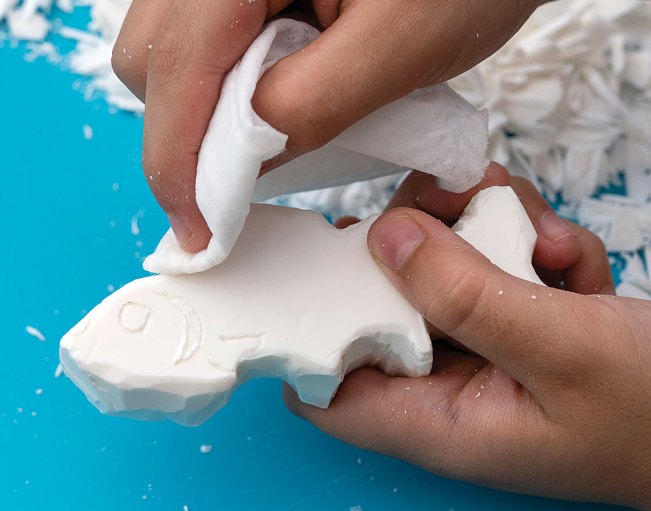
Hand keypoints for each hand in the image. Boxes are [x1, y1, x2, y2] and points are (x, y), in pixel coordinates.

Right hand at [112, 0, 544, 250]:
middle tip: (237, 185)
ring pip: (172, 51)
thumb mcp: (397, 50)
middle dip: (185, 136)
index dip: (176, 163)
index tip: (198, 229)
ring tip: (269, 136)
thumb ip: (308, 104)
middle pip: (153, 59)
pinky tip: (272, 98)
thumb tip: (242, 159)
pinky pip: (208, 41)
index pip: (175, 67)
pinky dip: (226, 86)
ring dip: (205, 112)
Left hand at [284, 166, 650, 510]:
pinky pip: (497, 263)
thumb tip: (385, 236)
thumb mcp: (561, 348)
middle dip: (420, 242)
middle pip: (384, 302)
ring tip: (544, 239)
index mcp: (439, 421)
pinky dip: (531, 244)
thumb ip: (467, 294)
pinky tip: (573, 261)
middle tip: (463, 203)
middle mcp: (450, 384)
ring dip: (488, 232)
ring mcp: (486, 347)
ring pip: (444, 267)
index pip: (328, 389)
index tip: (333, 258)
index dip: (313, 327)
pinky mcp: (520, 319)